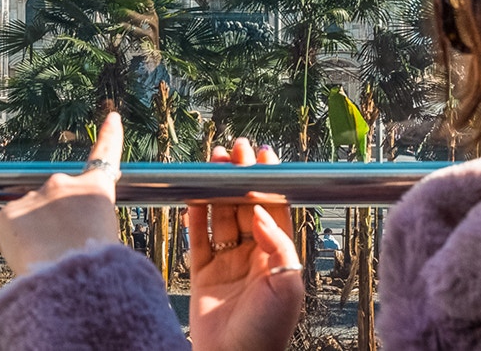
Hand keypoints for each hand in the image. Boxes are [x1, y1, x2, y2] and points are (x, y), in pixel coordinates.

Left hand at [0, 112, 121, 273]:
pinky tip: (26, 261)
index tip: (112, 117)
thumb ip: (84, 224)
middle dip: (52, 224)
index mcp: (95, 191)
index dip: (109, 137)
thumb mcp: (104, 239)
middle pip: (53, 204)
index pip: (105, 158)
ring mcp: (32, 196)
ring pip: (28, 221)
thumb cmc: (94, 272)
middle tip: (61, 252)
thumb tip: (65, 233)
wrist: (71, 283)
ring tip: (46, 262)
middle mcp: (63, 184)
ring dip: (33, 238)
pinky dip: (12, 248)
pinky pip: (6, 233)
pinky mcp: (7, 214)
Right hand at [187, 139, 303, 350]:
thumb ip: (278, 243)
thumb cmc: (267, 331)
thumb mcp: (287, 284)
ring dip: (217, 189)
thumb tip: (262, 211)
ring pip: (221, 215)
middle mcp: (254, 257)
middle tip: (235, 149)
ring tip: (212, 162)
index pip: (275, 209)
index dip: (268, 181)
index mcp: (279, 257)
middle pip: (246, 206)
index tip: (263, 155)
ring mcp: (228, 264)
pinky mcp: (203, 273)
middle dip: (240, 176)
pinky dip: (195, 214)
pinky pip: (198, 237)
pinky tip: (193, 194)